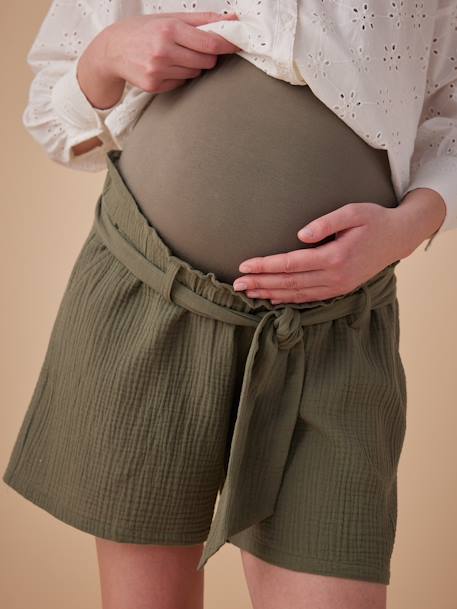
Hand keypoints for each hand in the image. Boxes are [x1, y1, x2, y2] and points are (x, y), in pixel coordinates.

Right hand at [77, 11, 240, 110]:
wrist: (112, 49)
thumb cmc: (143, 31)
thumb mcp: (170, 18)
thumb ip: (202, 21)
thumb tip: (232, 20)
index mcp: (169, 30)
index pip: (209, 43)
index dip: (227, 45)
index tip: (238, 44)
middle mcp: (163, 51)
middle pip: (206, 61)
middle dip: (207, 55)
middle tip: (193, 48)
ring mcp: (158, 71)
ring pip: (195, 73)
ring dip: (192, 65)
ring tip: (174, 56)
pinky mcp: (154, 86)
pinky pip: (182, 83)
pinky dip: (179, 76)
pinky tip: (164, 67)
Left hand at [232, 202, 407, 303]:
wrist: (398, 238)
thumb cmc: (373, 220)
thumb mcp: (353, 212)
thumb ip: (326, 223)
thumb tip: (300, 236)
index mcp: (335, 256)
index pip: (291, 264)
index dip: (266, 266)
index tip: (244, 265)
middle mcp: (335, 276)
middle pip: (289, 283)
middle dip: (261, 283)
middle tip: (236, 284)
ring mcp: (338, 286)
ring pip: (297, 294)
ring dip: (270, 293)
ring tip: (248, 292)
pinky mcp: (340, 289)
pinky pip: (309, 298)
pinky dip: (288, 299)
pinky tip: (272, 298)